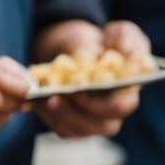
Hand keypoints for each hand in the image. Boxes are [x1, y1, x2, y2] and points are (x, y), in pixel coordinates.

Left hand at [35, 19, 150, 139]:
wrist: (74, 47)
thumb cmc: (101, 42)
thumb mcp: (118, 33)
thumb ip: (127, 39)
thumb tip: (127, 55)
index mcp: (128, 91)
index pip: (122, 106)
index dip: (103, 104)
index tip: (80, 90)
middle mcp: (112, 112)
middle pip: (102, 127)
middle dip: (78, 115)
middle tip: (55, 98)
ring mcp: (92, 120)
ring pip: (79, 131)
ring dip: (61, 118)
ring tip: (45, 100)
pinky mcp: (72, 123)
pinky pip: (62, 130)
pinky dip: (49, 119)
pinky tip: (37, 103)